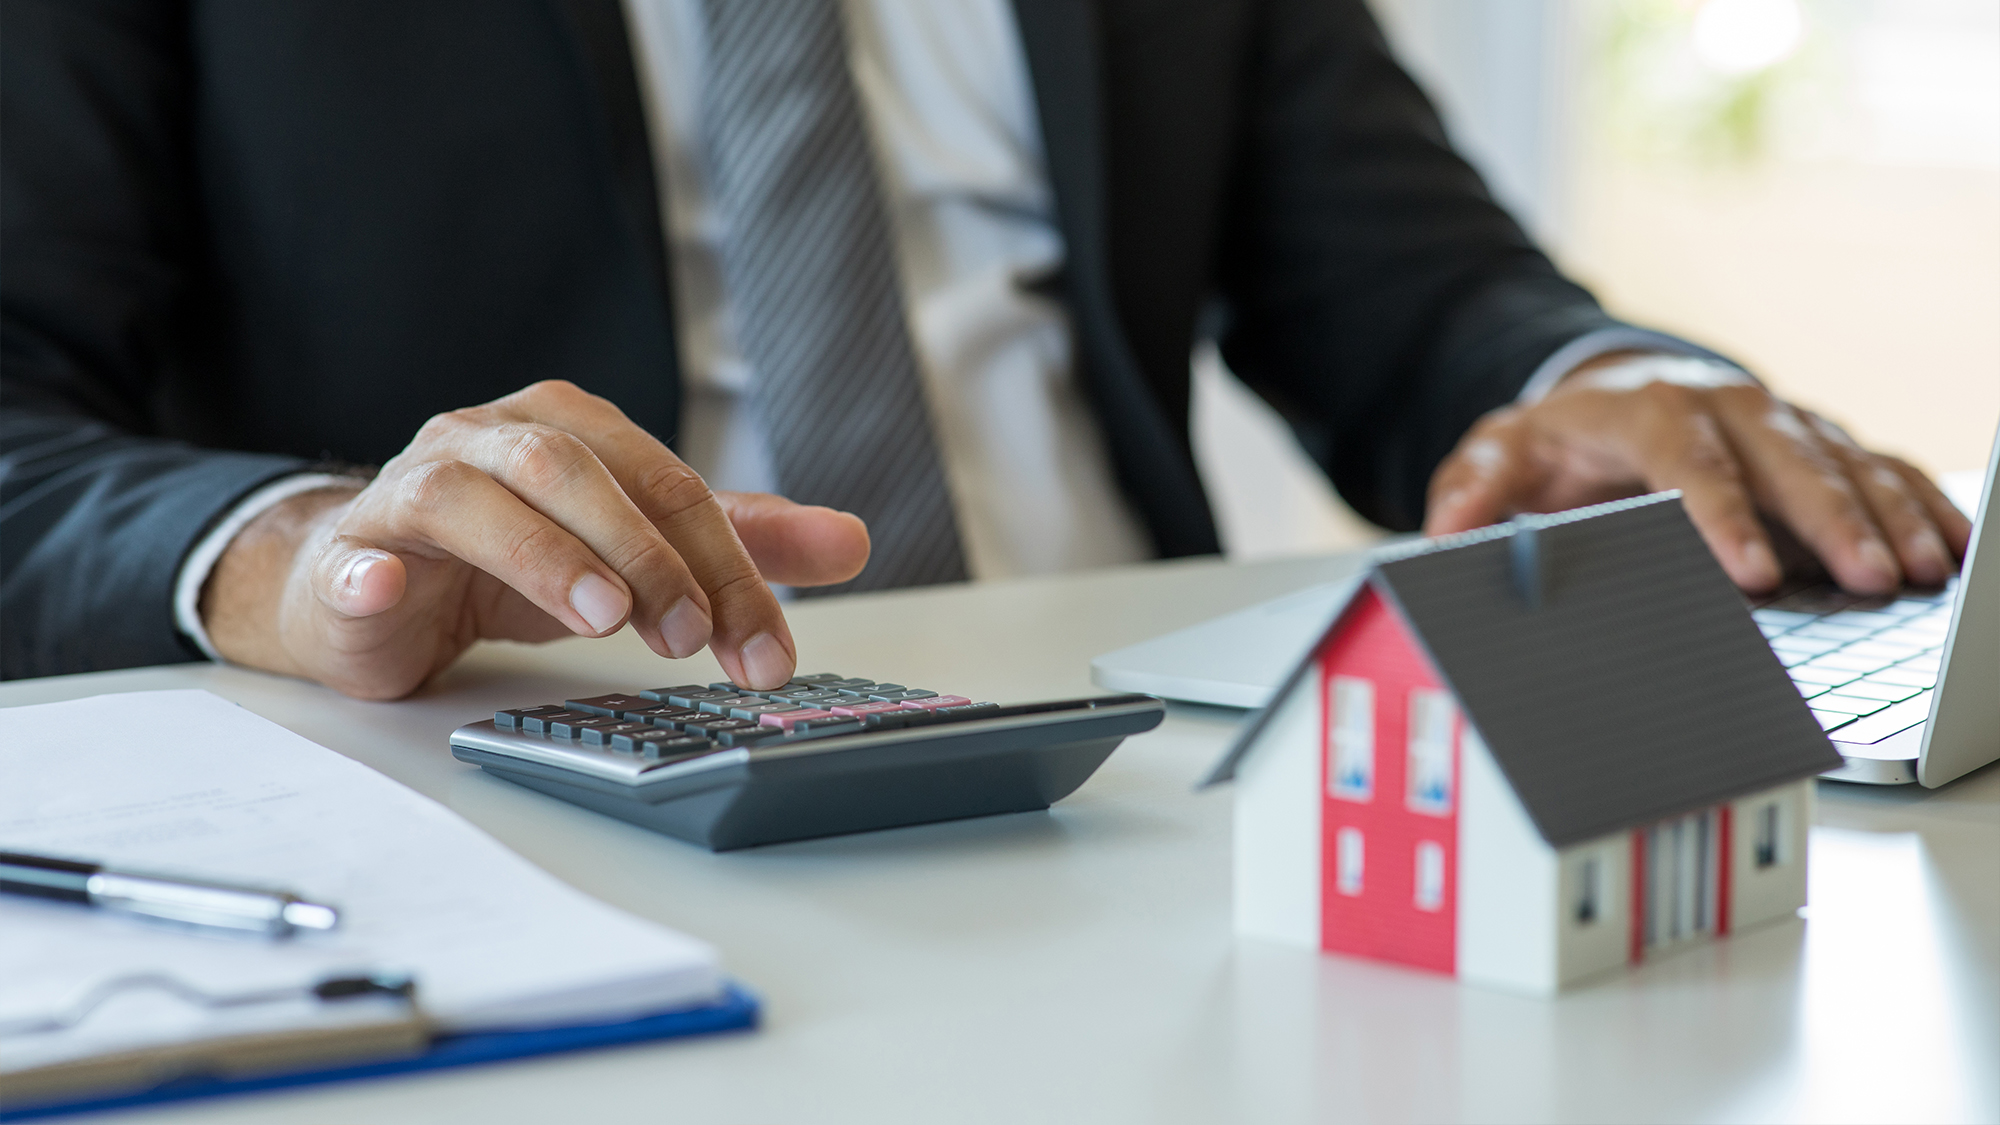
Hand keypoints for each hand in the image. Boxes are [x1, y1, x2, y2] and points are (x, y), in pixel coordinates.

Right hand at [199, 381, 869, 698]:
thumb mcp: (635, 545)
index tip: (766, 649)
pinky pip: (357, 554)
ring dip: (545, 556)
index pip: (668, 487)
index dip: (726, 567)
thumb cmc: (513, 555)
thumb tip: (852, 541)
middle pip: (579, 475)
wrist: (378, 581)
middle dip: (647, 557)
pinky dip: (374, 572)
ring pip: (477, 499)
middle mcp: (494, 441)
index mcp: (573, 429)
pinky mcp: (352, 552)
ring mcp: (414, 488)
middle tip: (692, 634)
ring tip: (601, 616)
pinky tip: (391, 590)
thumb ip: (737, 540)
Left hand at [1424, 354, 1970, 593]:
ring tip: (1918, 572)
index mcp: (1647, 410)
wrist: (1610, 396)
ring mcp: (1780, 422)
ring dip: (1885, 516)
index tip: (1747, 573)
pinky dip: (1918, 502)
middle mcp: (1726, 408)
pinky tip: (1950, 546)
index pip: (1686, 459)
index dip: (1720, 514)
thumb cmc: (1560, 442)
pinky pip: (1879, 466)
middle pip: (1785, 459)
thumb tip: (1445, 531)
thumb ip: (1473, 489)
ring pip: (1844, 462)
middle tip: (1867, 578)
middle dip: (1830, 519)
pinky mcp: (1818, 443)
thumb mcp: (1502, 454)